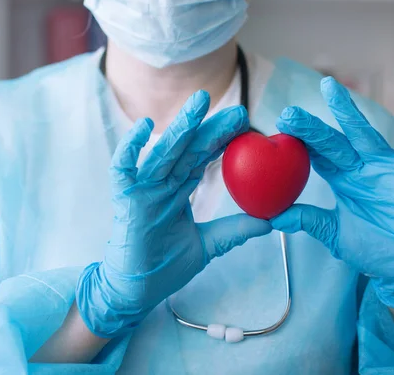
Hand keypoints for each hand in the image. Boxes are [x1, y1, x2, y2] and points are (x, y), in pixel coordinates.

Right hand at [77, 90, 271, 336]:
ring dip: (180, 126)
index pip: (202, 158)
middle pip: (188, 149)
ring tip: (201, 102)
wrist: (137, 292)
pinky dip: (130, 147)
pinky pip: (123, 168)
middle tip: (238, 110)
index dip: (222, 140)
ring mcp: (142, 189)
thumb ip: (234, 230)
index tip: (246, 124)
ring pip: (163, 152)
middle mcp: (161, 184)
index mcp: (178, 190)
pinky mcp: (124, 200)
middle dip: (210, 127)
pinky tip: (145, 126)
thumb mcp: (209, 246)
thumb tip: (270, 221)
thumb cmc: (165, 266)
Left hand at [272, 77, 393, 309]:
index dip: (299, 141)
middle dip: (311, 127)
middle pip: (332, 141)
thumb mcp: (332, 233)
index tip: (277, 127)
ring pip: (363, 134)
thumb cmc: (371, 247)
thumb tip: (272, 217)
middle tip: (288, 113)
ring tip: (328, 87)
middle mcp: (360, 168)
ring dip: (347, 111)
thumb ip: (306, 220)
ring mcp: (385, 168)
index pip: (317, 154)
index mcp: (342, 179)